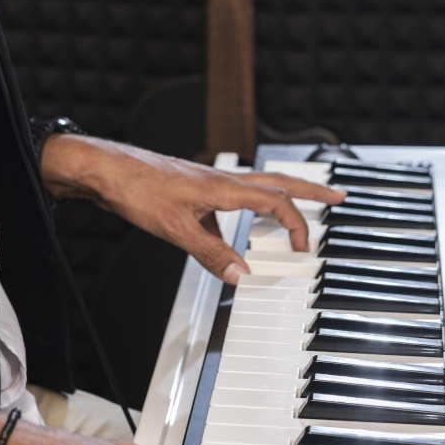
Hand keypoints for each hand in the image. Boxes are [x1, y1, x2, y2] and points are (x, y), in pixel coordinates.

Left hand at [40, 135, 345, 279]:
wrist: (105, 170)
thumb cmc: (136, 189)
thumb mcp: (176, 229)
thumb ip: (211, 254)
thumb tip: (243, 274)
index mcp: (223, 187)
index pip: (276, 201)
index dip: (296, 225)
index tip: (303, 248)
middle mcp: (221, 180)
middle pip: (277, 182)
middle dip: (311, 190)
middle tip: (339, 195)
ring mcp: (207, 181)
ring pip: (257, 184)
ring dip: (283, 194)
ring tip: (299, 207)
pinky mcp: (193, 186)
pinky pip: (233, 194)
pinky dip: (248, 206)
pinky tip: (237, 224)